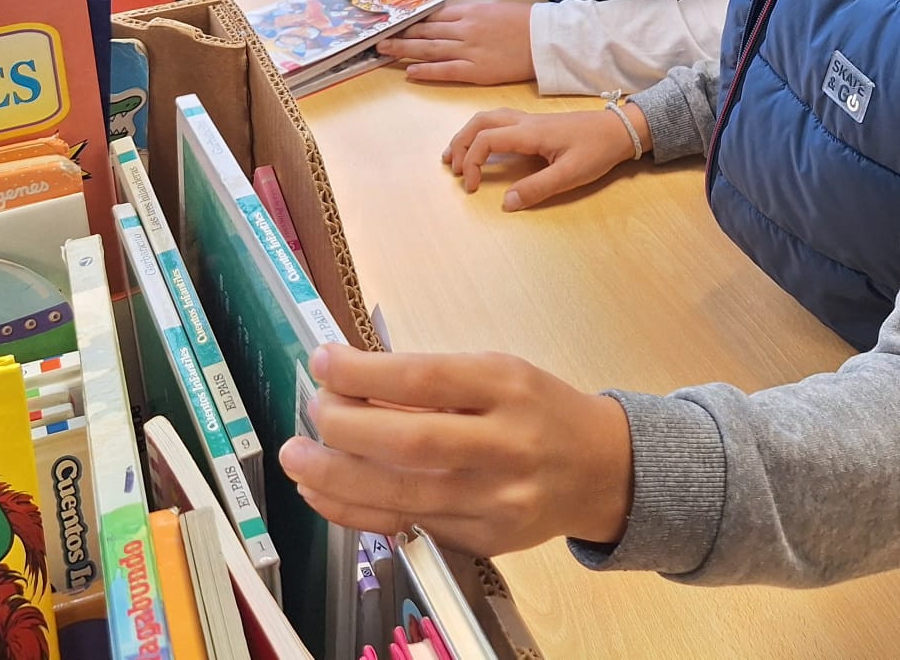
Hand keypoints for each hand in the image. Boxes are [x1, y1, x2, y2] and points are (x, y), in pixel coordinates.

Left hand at [280, 345, 633, 553]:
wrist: (601, 470)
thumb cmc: (537, 409)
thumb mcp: (497, 374)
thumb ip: (431, 383)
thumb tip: (348, 383)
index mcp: (508, 388)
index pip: (427, 379)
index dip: (366, 372)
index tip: (323, 360)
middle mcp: (507, 446)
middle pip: (413, 442)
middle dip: (346, 428)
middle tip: (312, 411)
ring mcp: (497, 501)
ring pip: (404, 494)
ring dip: (337, 477)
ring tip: (297, 457)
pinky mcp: (485, 539)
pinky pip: (409, 525)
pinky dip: (356, 511)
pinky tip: (322, 492)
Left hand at [374, 1, 534, 85]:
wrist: (545, 38)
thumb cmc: (523, 22)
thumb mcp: (492, 10)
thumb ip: (468, 15)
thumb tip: (447, 20)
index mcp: (468, 12)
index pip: (432, 17)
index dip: (410, 21)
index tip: (393, 23)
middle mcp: (463, 29)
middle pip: (424, 32)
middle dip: (400, 35)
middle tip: (377, 38)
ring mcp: (468, 50)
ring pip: (429, 50)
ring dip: (404, 51)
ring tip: (384, 52)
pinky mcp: (477, 70)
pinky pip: (446, 70)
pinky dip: (426, 71)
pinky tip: (409, 72)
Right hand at [441, 103, 645, 209]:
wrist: (619, 129)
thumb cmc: (597, 150)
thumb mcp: (570, 175)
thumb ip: (537, 189)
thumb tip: (506, 203)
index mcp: (530, 132)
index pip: (486, 139)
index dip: (473, 162)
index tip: (473, 186)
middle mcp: (524, 121)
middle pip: (480, 122)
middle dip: (460, 143)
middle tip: (452, 168)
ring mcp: (529, 120)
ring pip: (488, 118)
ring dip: (468, 135)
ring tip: (456, 155)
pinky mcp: (535, 124)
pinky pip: (499, 121)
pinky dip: (481, 131)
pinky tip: (483, 146)